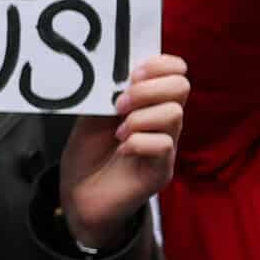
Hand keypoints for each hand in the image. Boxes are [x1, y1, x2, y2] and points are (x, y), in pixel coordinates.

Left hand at [61, 54, 189, 247]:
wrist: (78, 195)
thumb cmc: (88, 154)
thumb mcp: (94, 114)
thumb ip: (109, 92)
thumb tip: (121, 70)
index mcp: (151, 102)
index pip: (176, 71)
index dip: (159, 65)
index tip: (131, 75)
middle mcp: (164, 122)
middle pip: (181, 87)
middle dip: (147, 90)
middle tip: (119, 106)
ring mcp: (166, 146)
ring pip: (173, 115)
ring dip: (140, 118)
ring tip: (118, 133)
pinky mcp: (161, 171)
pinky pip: (163, 145)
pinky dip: (138, 143)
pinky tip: (122, 149)